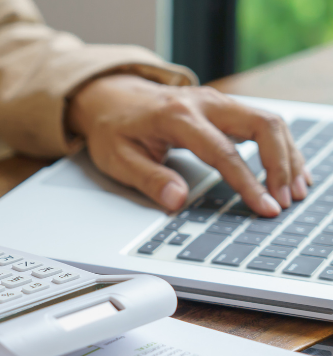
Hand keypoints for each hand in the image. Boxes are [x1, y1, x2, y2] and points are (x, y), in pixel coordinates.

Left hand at [66, 74, 310, 215]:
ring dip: (288, 155)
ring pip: (269, 121)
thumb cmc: (113, 129)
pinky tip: (290, 170)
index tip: (265, 207)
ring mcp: (217, 101)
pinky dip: (280, 146)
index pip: (223, 152)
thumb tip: (177, 201)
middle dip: (281, 164)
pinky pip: (262, 122)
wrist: (109, 97)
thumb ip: (149, 179)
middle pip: (261, 125)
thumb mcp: (118, 158)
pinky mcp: (223, 107)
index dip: (248, 183)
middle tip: (286, 200)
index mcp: (176, 116)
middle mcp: (204, 103)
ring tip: (296, 190)